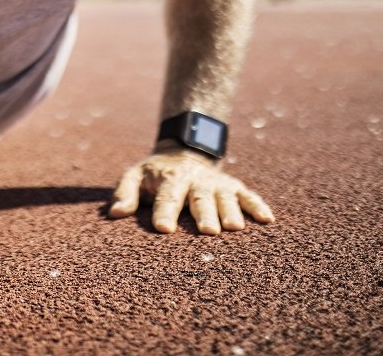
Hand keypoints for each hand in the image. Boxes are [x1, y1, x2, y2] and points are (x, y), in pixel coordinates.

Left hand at [107, 149, 273, 234]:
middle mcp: (195, 181)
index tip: (163, 229)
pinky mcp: (233, 186)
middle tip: (207, 231)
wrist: (183, 152)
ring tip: (234, 227)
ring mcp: (216, 184)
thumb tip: (114, 213)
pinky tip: (268, 219)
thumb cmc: (155, 174)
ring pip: (224, 198)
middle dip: (203, 214)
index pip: (165, 197)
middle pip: (199, 199)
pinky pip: (247, 195)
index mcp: (169, 179)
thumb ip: (124, 193)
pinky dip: (257, 205)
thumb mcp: (135, 176)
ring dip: (230, 211)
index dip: (163, 212)